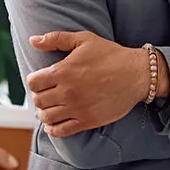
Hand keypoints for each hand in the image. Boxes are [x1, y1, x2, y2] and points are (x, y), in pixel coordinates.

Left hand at [26, 31, 149, 136]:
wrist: (137, 74)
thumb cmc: (111, 54)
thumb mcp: (84, 39)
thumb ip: (56, 39)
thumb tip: (32, 41)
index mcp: (64, 71)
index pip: (33, 83)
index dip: (35, 81)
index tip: (42, 80)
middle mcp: (67, 91)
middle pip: (38, 100)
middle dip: (39, 96)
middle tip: (47, 94)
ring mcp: (77, 108)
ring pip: (46, 116)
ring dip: (44, 112)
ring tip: (51, 107)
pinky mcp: (87, 121)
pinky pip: (61, 130)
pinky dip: (53, 129)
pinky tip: (54, 123)